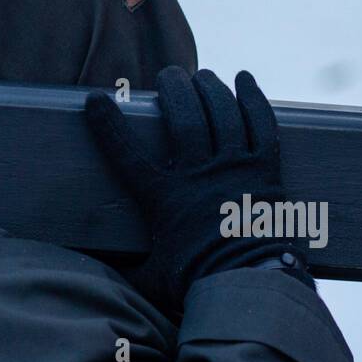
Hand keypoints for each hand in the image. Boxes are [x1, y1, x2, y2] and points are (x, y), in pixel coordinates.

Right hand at [85, 67, 308, 314]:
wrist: (250, 286)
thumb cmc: (197, 284)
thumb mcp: (151, 279)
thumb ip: (125, 271)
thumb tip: (95, 273)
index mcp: (165, 199)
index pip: (128, 153)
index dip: (109, 124)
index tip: (96, 99)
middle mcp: (199, 176)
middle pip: (184, 118)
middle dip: (174, 89)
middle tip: (169, 75)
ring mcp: (235, 170)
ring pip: (221, 114)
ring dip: (210, 89)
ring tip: (201, 77)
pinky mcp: (266, 171)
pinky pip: (262, 125)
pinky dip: (254, 99)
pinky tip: (245, 79)